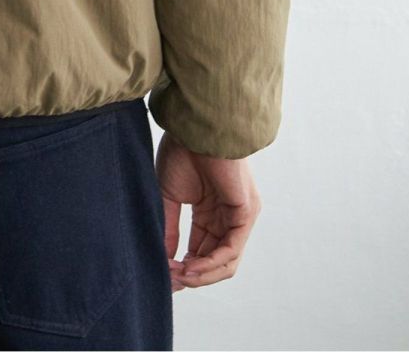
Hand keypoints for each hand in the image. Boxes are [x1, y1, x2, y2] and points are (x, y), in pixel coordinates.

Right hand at [155, 131, 262, 289]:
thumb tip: (164, 260)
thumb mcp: (169, 196)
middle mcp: (227, 218)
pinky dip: (210, 262)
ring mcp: (238, 217)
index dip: (183, 267)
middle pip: (214, 261)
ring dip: (201, 274)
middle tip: (170, 280)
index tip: (163, 274)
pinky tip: (191, 265)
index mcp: (210, 212)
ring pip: (225, 261)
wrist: (194, 128)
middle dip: (192, 275)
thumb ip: (169, 228)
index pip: (201, 250)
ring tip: (179, 276)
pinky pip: (231, 249)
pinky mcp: (245, 213)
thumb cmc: (182, 152)